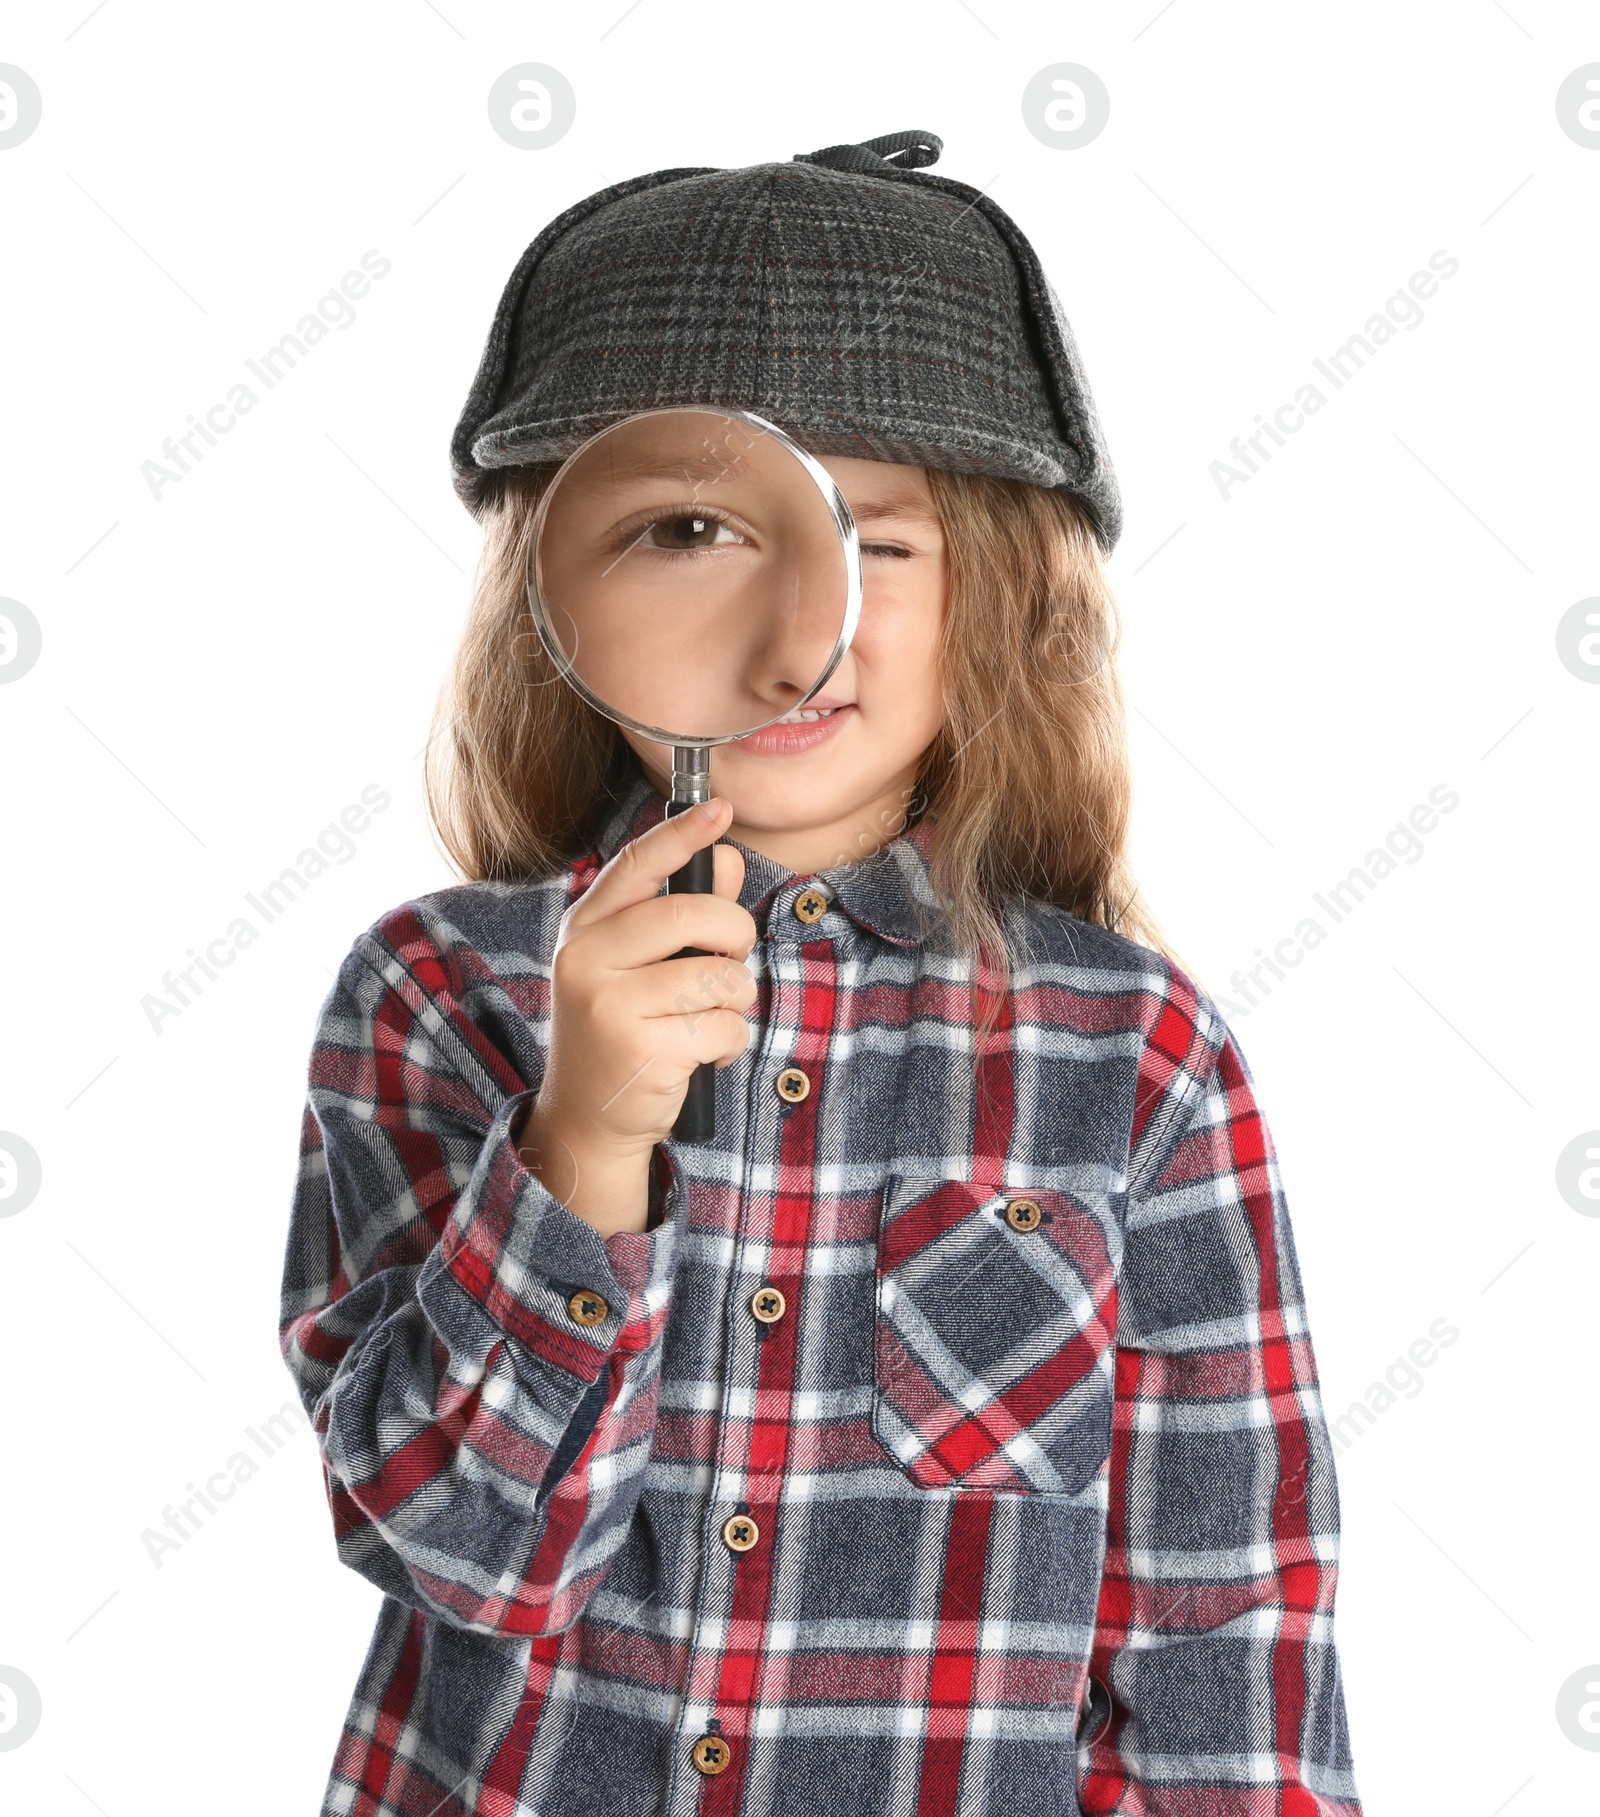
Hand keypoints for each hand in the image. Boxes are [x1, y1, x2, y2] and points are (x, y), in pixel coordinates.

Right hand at [517, 797, 756, 1236]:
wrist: (587, 1118)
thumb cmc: (619, 1030)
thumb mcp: (637, 967)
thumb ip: (681, 914)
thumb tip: (729, 861)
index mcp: (585, 929)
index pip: (638, 866)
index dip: (683, 833)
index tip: (721, 809)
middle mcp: (588, 960)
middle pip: (694, 914)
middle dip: (735, 934)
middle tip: (730, 959)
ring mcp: (611, 1005)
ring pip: (719, 974)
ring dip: (734, 998)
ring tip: (706, 1017)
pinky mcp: (642, 1049)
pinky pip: (725, 1026)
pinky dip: (729, 1043)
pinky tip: (700, 1055)